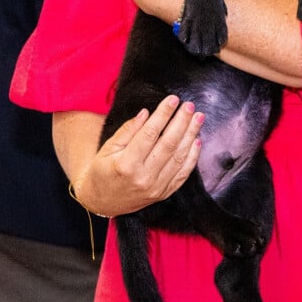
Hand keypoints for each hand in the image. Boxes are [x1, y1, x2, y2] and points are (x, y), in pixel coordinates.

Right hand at [74, 95, 203, 216]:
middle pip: (169, 144)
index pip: (150, 134)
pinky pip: (183, 173)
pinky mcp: (164, 193)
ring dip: (191, 135)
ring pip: (179, 157)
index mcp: (126, 164)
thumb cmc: (103, 170)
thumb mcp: (108, 148)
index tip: (173, 99)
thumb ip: (128, 130)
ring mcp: (156, 187)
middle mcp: (143, 177)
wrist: (103, 202)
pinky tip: (197, 140)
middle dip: (182, 122)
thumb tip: (146, 112)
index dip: (163, 114)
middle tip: (190, 105)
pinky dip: (192, 156)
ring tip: (198, 118)